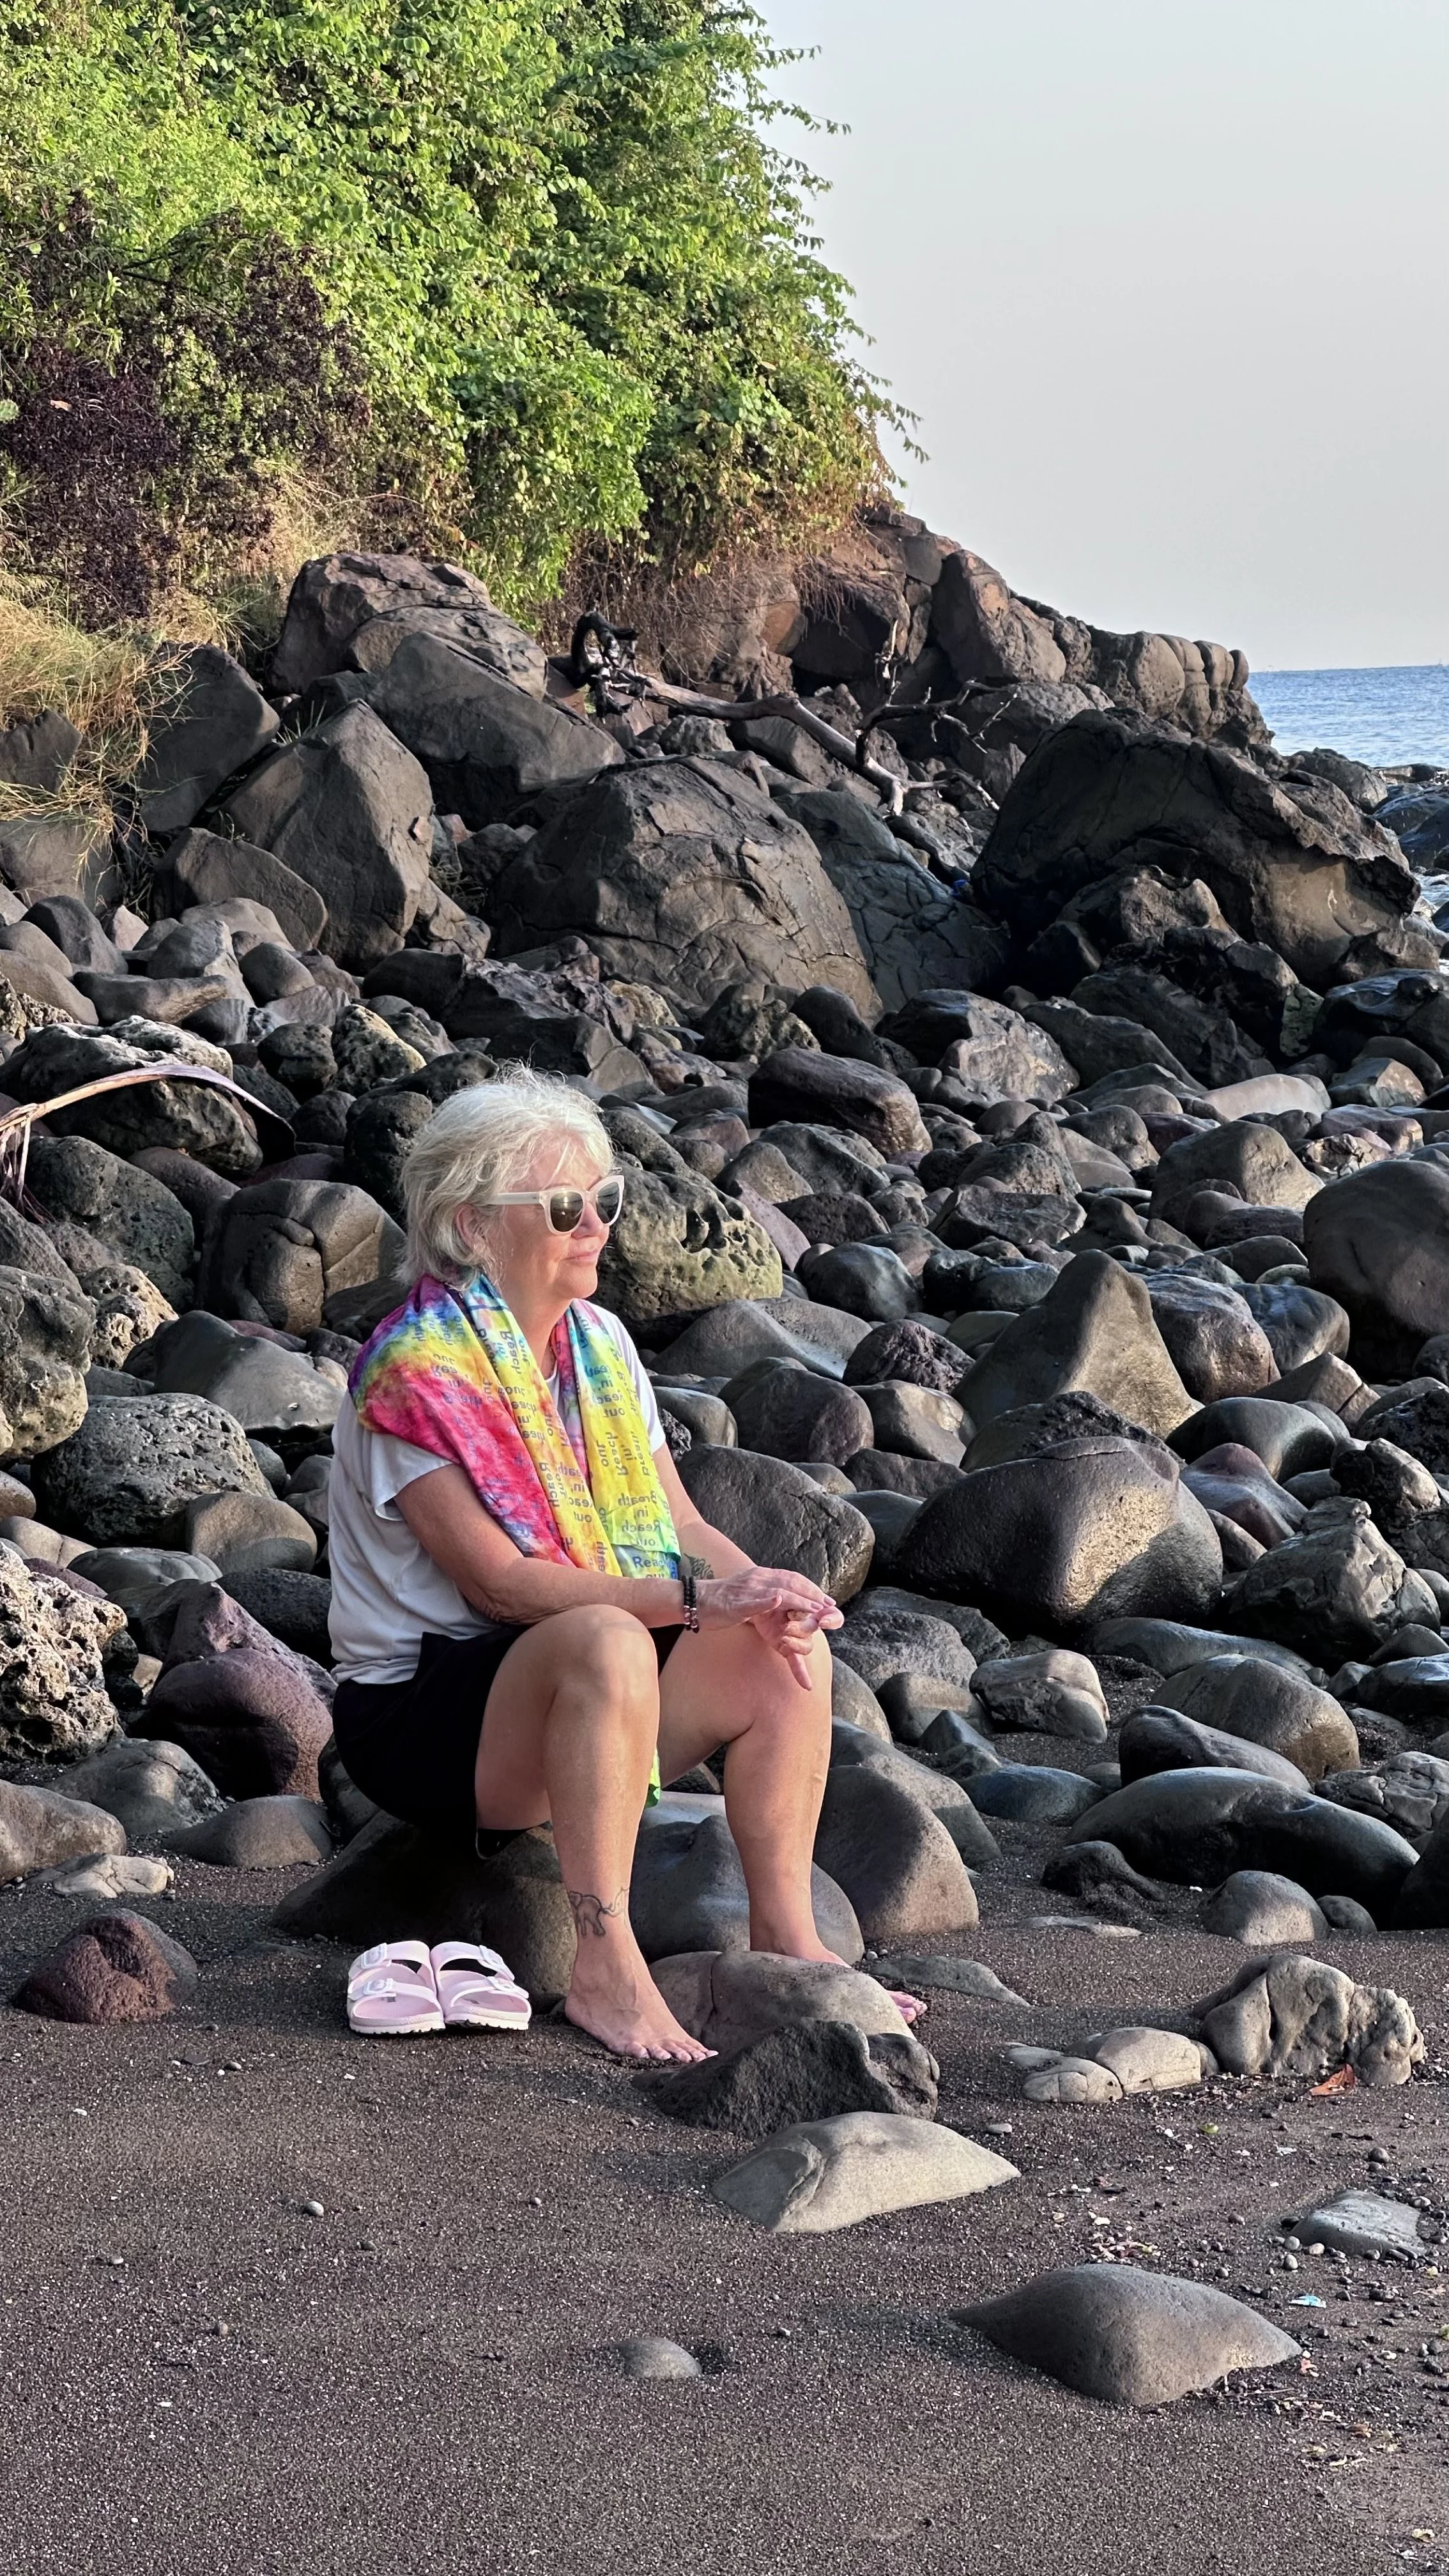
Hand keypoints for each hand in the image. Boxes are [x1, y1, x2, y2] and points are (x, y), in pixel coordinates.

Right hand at [698, 1567, 841, 1687]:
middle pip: (790, 1583)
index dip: (811, 1587)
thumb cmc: (721, 1601)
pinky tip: (779, 1602)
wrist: (694, 1600)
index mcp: (760, 1576)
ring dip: (798, 1600)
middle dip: (812, 1594)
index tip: (827, 1598)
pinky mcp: (734, 1603)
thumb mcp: (748, 1592)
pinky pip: (752, 1602)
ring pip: (777, 1592)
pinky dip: (767, 1601)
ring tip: (815, 1609)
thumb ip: (766, 1593)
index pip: (792, 1578)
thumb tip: (783, 1599)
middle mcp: (756, 1579)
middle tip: (829, 1605)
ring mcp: (746, 1591)